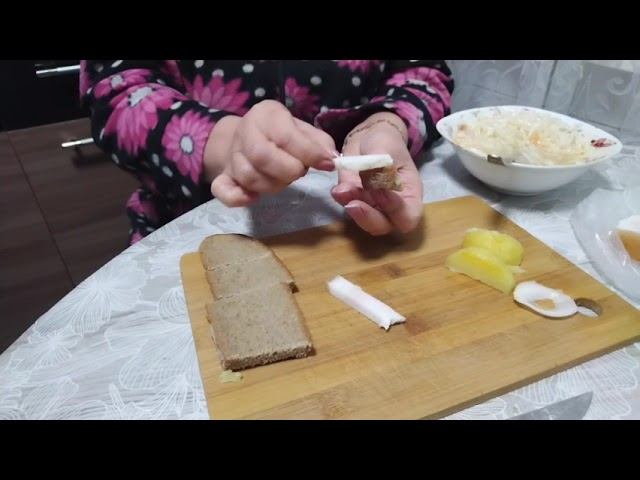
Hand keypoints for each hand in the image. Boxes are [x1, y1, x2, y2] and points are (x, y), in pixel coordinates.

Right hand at [208, 100, 335, 206]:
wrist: (248, 137)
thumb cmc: (282, 134)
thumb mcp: (303, 130)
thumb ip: (319, 142)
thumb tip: (331, 158)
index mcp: (266, 115)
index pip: (285, 136)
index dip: (309, 153)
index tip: (327, 164)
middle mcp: (245, 132)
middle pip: (262, 156)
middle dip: (288, 170)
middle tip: (299, 172)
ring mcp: (231, 156)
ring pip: (248, 176)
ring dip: (272, 185)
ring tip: (283, 180)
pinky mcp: (223, 176)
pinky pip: (223, 190)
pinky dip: (237, 198)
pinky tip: (253, 198)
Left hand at [331, 113, 423, 234]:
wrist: (368, 137)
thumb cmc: (386, 143)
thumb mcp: (387, 147)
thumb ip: (381, 165)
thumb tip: (376, 183)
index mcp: (409, 195)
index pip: (408, 218)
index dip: (395, 211)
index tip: (381, 191)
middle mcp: (391, 207)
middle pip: (383, 226)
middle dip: (367, 217)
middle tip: (353, 203)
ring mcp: (371, 206)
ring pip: (363, 221)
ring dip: (352, 209)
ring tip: (342, 190)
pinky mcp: (354, 200)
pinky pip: (347, 207)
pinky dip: (341, 199)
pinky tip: (337, 188)